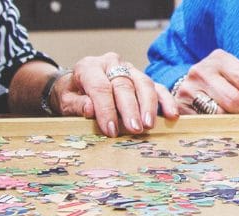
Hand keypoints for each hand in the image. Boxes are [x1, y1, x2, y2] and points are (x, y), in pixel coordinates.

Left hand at [59, 52, 175, 136]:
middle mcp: (111, 63)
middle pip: (124, 85)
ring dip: (148, 105)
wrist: (77, 84)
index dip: (106, 109)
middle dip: (130, 109)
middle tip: (134, 129)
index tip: (111, 130)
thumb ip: (77, 105)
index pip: (100, 87)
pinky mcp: (141, 78)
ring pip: (143, 83)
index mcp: (89, 67)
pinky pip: (157, 87)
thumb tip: (90, 109)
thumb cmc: (73, 94)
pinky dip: (166, 101)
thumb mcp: (66, 101)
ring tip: (149, 125)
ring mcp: (129, 69)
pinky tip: (172, 115)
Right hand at [171, 49, 238, 119]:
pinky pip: (206, 123)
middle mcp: (202, 71)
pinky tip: (223, 126)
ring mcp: (188, 89)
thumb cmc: (222, 82)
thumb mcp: (238, 78)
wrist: (189, 85)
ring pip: (220, 114)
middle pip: (233, 99)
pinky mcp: (180, 107)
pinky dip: (219, 127)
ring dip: (235, 122)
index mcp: (220, 59)